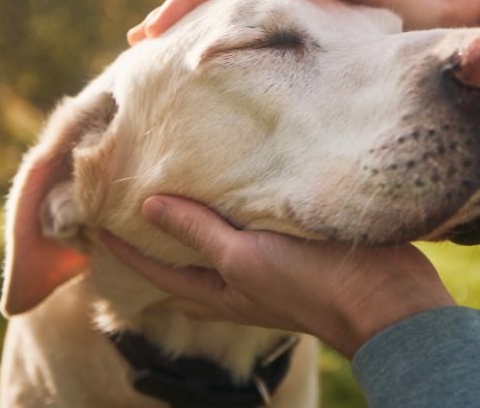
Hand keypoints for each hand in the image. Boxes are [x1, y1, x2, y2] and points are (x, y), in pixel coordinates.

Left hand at [101, 195, 455, 358]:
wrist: (382, 296)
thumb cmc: (309, 283)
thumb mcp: (245, 258)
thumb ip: (199, 233)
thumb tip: (148, 206)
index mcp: (220, 290)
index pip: (156, 270)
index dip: (124, 250)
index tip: (96, 222)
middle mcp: (237, 280)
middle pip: (183, 261)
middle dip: (155, 239)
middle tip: (131, 206)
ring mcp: (266, 265)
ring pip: (217, 241)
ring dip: (194, 221)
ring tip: (175, 189)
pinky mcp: (292, 245)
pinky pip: (251, 226)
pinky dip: (233, 209)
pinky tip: (234, 183)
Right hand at [127, 0, 479, 43]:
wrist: (449, 28)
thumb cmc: (414, 3)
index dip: (186, 5)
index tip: (151, 34)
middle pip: (220, 1)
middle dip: (178, 20)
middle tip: (139, 47)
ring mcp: (298, 19)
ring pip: (235, 23)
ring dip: (196, 38)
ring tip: (160, 61)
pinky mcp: (311, 45)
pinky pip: (260, 45)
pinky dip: (230, 54)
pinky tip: (212, 76)